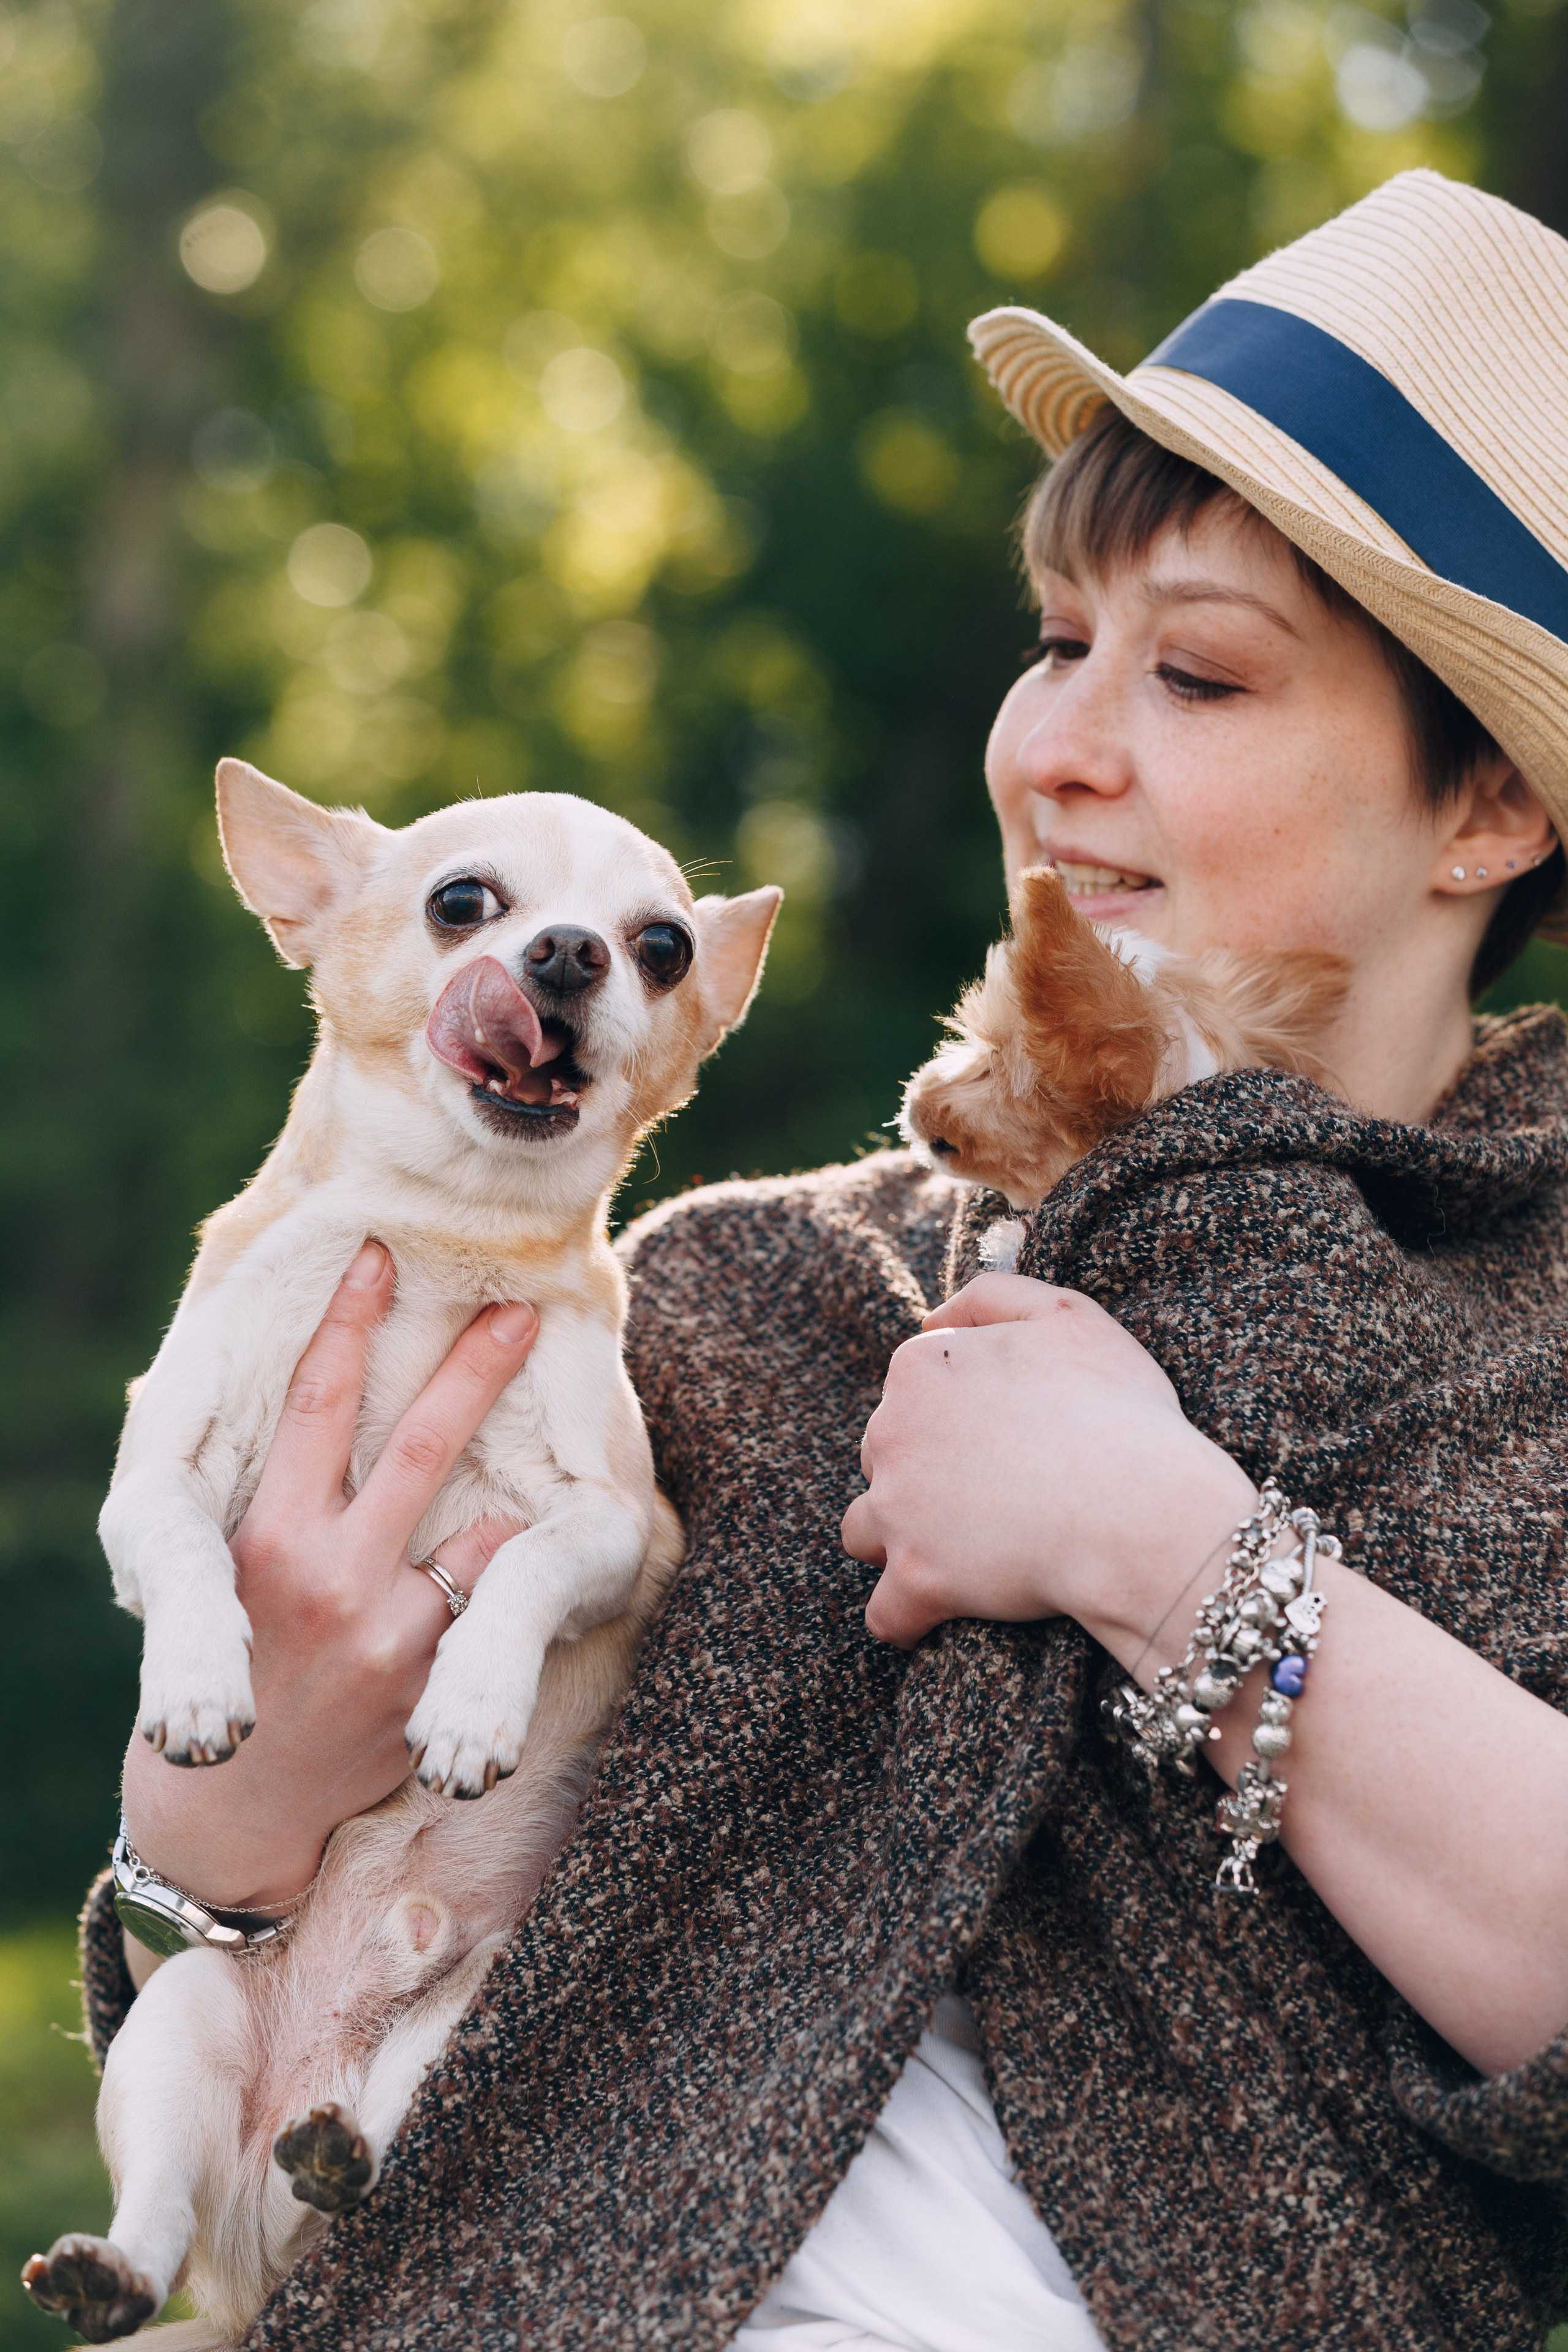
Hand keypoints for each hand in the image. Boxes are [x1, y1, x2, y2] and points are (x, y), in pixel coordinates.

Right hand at [120, 1241, 538, 1909]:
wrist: (238, 1801)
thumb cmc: (241, 1660)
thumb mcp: (240, 1571)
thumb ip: (284, 1499)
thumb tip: (321, 1397)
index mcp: (262, 1535)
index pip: (314, 1404)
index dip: (350, 1322)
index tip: (382, 1258)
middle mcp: (321, 1573)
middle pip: (413, 1444)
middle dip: (471, 1369)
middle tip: (521, 1307)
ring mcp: (380, 1627)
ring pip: (472, 1522)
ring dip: (508, 1473)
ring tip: (539, 1438)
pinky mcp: (427, 1676)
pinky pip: (487, 1594)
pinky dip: (501, 1563)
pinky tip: (508, 1542)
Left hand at [842, 1273, 1253, 1658]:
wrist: (1143, 1512)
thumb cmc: (1119, 1412)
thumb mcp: (1069, 1316)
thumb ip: (992, 1296)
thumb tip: (933, 1317)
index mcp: (922, 1368)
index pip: (908, 1393)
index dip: (952, 1418)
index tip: (996, 1440)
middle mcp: (892, 1433)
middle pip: (882, 1459)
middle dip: (920, 1477)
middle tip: (989, 1497)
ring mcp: (898, 1510)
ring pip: (864, 1531)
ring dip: (896, 1542)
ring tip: (954, 1555)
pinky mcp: (917, 1580)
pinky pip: (884, 1614)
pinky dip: (902, 1620)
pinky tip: (926, 1619)